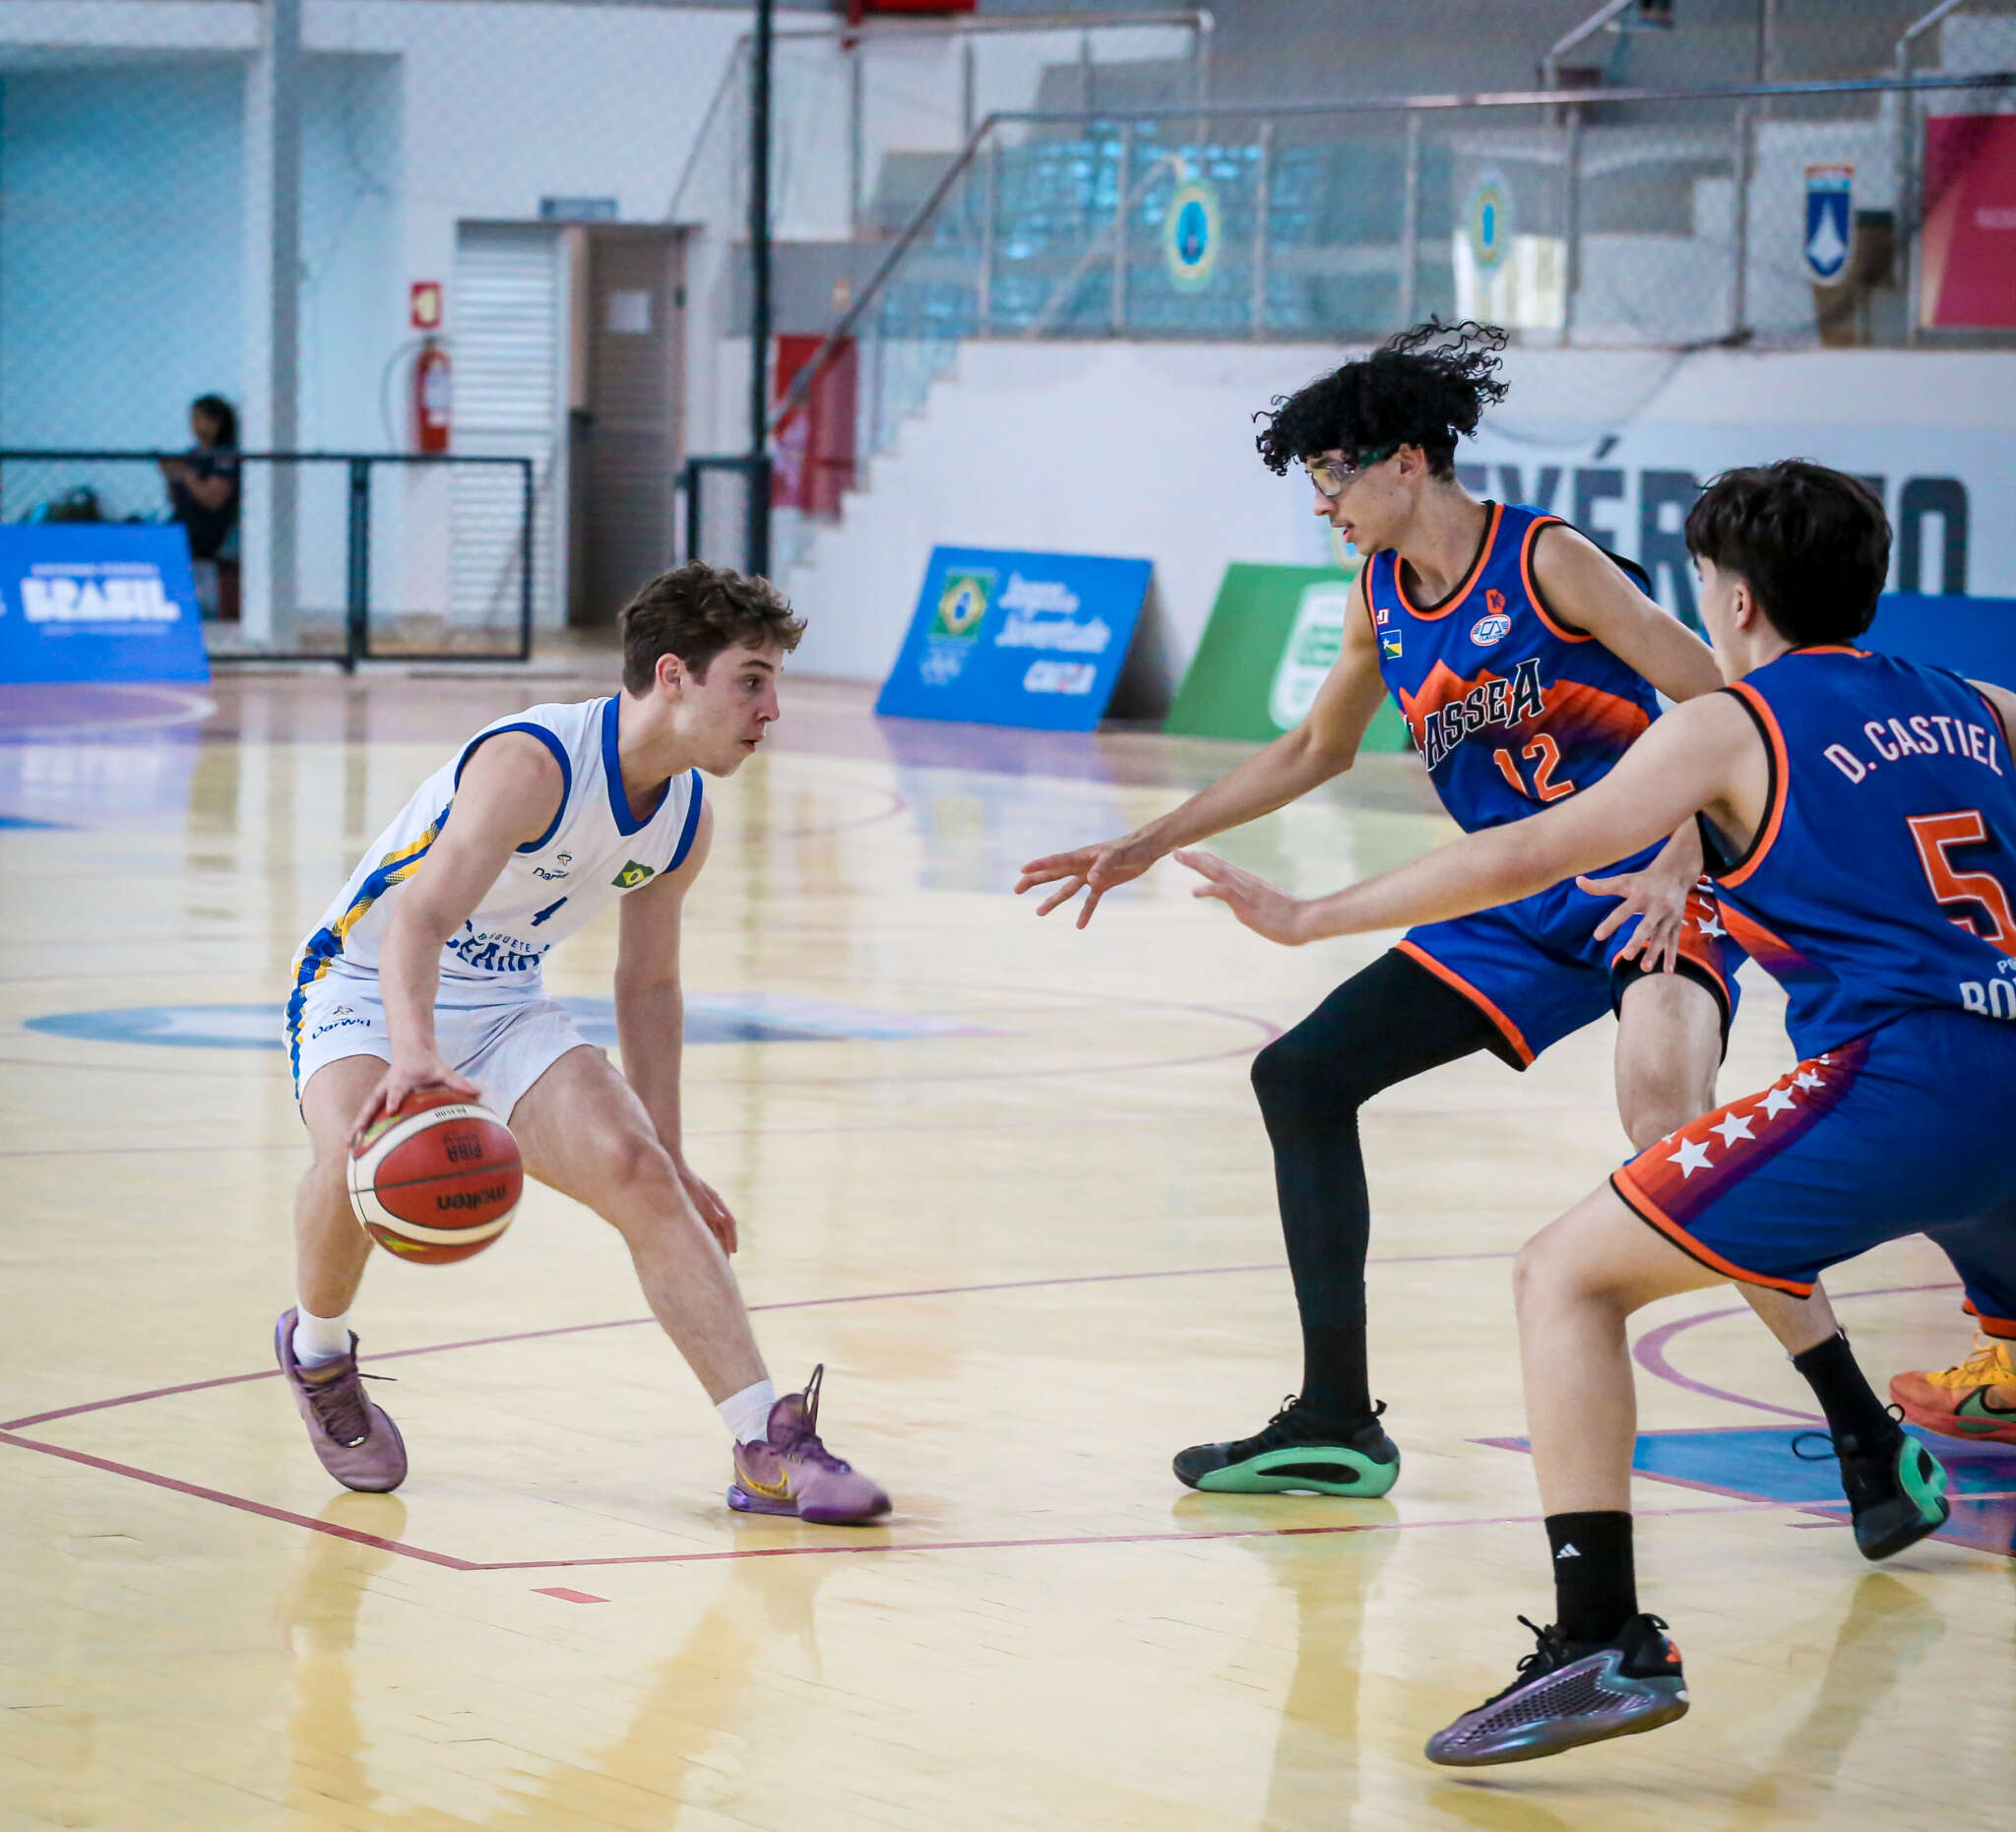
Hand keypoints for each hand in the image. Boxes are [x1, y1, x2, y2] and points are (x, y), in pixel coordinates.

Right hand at [351, 1049, 479, 1137]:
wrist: (411, 1049)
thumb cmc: (427, 1062)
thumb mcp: (442, 1070)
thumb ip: (458, 1082)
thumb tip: (478, 1092)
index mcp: (402, 1079)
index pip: (397, 1090)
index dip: (394, 1099)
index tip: (392, 1110)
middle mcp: (387, 1087)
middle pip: (372, 1103)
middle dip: (364, 1118)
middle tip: (357, 1133)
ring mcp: (380, 1093)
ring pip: (366, 1111)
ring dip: (356, 1126)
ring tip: (346, 1145)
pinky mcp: (378, 1098)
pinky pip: (368, 1114)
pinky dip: (360, 1127)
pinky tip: (353, 1144)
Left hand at [676, 1160, 737, 1254]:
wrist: (671, 1165)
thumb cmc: (683, 1177)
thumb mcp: (695, 1190)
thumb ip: (707, 1205)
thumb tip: (721, 1218)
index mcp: (716, 1201)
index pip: (729, 1223)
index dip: (732, 1238)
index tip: (733, 1252)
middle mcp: (712, 1206)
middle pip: (723, 1229)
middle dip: (725, 1246)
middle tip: (724, 1265)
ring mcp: (703, 1207)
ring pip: (714, 1230)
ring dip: (716, 1244)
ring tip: (714, 1260)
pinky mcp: (694, 1209)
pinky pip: (703, 1227)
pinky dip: (705, 1239)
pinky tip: (699, 1248)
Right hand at [1014, 834, 1157, 927]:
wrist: (1146, 849)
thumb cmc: (1130, 848)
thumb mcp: (1117, 857)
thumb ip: (1103, 867)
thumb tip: (1090, 880)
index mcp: (1082, 856)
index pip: (1056, 861)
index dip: (1039, 865)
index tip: (1022, 870)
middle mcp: (1083, 866)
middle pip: (1054, 874)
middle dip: (1035, 881)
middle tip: (1017, 889)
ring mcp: (1091, 875)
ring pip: (1068, 889)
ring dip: (1054, 900)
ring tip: (1038, 912)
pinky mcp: (1103, 883)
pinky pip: (1091, 900)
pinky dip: (1085, 912)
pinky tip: (1080, 925)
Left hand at [1174, 849, 1307, 945]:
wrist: (1305, 920)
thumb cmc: (1292, 917)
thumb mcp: (1268, 907)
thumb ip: (1255, 904)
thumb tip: (1249, 909)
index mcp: (1249, 882)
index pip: (1224, 866)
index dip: (1206, 859)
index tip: (1190, 853)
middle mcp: (1245, 881)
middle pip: (1216, 864)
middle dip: (1195, 857)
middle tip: (1176, 850)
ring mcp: (1245, 890)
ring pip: (1216, 872)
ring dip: (1196, 863)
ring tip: (1179, 856)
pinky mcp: (1246, 903)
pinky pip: (1224, 893)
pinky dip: (1208, 889)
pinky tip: (1194, 891)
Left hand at [1577, 865, 1693, 973]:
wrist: (1675, 873)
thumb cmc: (1643, 880)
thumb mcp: (1623, 880)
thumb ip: (1600, 885)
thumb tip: (1577, 881)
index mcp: (1640, 895)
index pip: (1623, 911)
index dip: (1610, 923)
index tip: (1597, 936)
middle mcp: (1657, 906)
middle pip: (1646, 925)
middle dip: (1638, 940)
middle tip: (1627, 956)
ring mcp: (1669, 916)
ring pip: (1661, 936)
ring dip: (1654, 953)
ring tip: (1644, 969)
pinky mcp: (1676, 923)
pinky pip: (1673, 941)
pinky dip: (1671, 956)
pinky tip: (1668, 971)